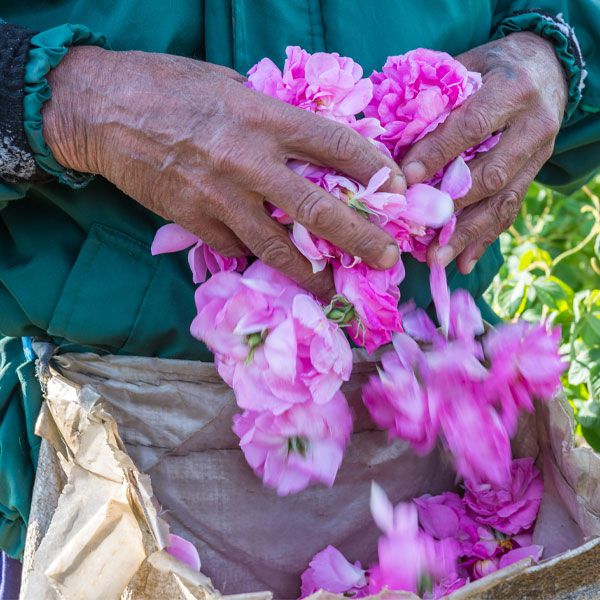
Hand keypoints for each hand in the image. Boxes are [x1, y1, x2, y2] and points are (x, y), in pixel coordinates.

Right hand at [43, 47, 405, 298]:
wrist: (101, 110)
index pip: (334, 145)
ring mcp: (220, 198)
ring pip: (276, 248)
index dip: (373, 168)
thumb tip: (306, 147)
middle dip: (359, 238)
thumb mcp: (231, 86)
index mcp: (263, 118)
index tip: (398, 188)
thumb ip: (271, 120)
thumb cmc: (167, 87)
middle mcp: (248, 162)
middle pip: (317, 209)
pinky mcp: (194, 223)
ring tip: (333, 290)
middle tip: (388, 259)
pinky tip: (271, 263)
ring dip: (310, 273)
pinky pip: (236, 248)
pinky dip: (257, 256)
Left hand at [400, 32, 567, 272]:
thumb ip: (438, 96)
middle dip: (453, 205)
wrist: (547, 68)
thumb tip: (391, 134)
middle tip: (420, 228)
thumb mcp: (469, 65)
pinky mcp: (535, 175)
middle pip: (492, 173)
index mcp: (512, 91)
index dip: (439, 154)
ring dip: (468, 234)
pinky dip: (485, 238)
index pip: (471, 128)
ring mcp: (538, 156)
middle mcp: (532, 126)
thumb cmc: (494, 66)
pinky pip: (510, 211)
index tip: (408, 179)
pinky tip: (463, 261)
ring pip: (503, 201)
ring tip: (438, 258)